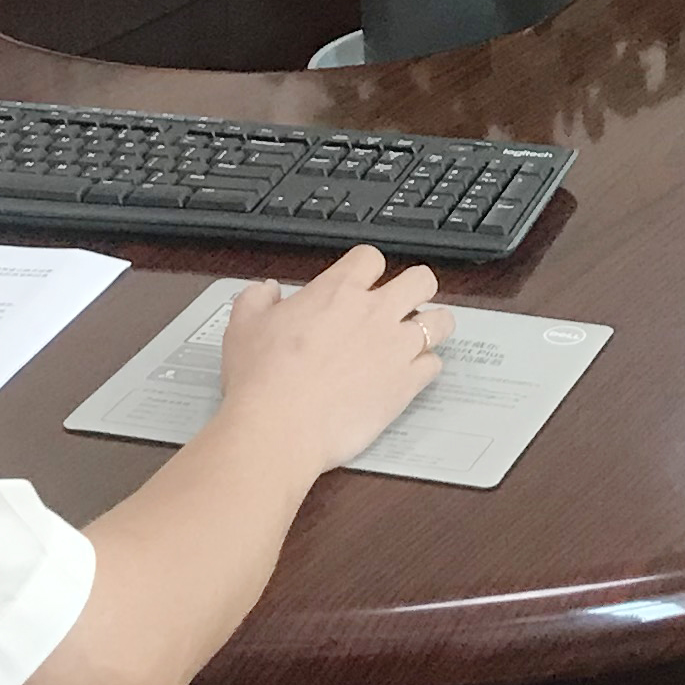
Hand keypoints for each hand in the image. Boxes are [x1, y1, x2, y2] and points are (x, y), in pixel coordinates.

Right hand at [216, 244, 444, 475]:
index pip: (371, 258)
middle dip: (415, 289)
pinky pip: (435, 365)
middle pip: (422, 279)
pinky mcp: (407, 384)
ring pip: (441, 321)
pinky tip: (408, 376)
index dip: (367, 269)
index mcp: (338, 291)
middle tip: (401, 305)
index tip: (360, 284)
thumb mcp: (243, 326)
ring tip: (415, 339)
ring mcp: (396, 347)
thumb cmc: (260, 377)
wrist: (279, 426)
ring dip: (431, 326)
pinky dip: (425, 368)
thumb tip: (268, 290)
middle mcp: (375, 312)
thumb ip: (257, 299)